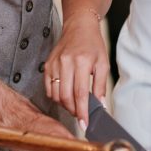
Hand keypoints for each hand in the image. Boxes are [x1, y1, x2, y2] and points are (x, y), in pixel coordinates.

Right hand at [44, 15, 109, 131]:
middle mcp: (65, 62)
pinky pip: (48, 88)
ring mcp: (54, 64)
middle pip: (65, 96)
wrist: (79, 26)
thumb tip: (100, 105)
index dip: (82, 111)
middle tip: (81, 115)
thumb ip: (101, 85)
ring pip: (55, 94)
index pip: (80, 93)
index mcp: (81, 61)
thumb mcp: (103, 63)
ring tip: (74, 105)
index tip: (84, 124)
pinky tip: (65, 95)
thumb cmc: (93, 44)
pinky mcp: (47, 65)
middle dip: (73, 110)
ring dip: (64, 104)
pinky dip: (56, 96)